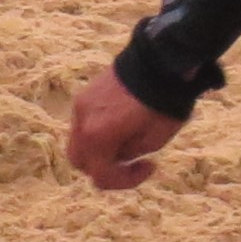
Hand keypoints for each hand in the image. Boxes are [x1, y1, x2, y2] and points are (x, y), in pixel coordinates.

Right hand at [65, 66, 185, 191]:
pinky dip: (96, 132)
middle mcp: (82, 121)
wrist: (160, 60)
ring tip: (125, 140)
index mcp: (98, 136)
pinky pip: (83, 123)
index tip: (149, 166)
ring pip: (78, 141)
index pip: (100, 176)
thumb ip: (129, 156)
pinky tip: (119, 124)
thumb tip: (119, 155)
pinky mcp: (85, 93)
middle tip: (129, 162)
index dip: (125, 181)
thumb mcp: (154, 140)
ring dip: (98, 149)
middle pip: (79, 162)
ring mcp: (80, 105)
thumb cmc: (162, 101)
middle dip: (103, 167)